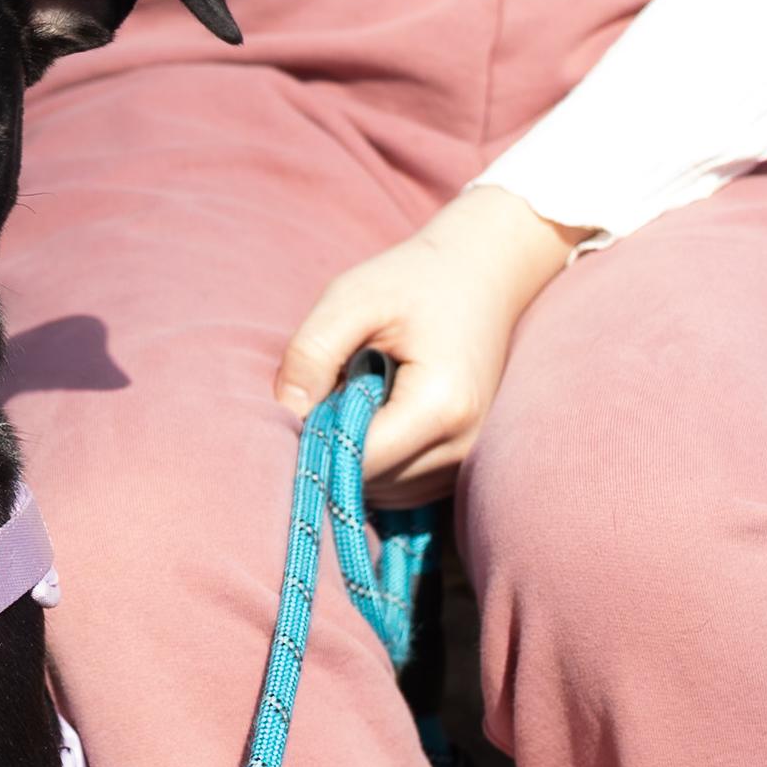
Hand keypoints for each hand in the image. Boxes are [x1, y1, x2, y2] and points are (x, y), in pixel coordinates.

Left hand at [273, 187, 588, 507]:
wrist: (483, 273)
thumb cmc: (415, 279)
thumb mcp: (353, 298)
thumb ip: (311, 353)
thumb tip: (284, 415)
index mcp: (440, 406)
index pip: (357, 461)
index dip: (316, 442)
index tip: (302, 404)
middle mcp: (461, 446)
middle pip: (368, 483)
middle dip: (335, 447)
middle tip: (334, 387)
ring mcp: (466, 461)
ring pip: (381, 492)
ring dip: (355, 456)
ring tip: (362, 395)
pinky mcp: (461, 465)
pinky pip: (400, 486)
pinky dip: (378, 459)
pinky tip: (378, 413)